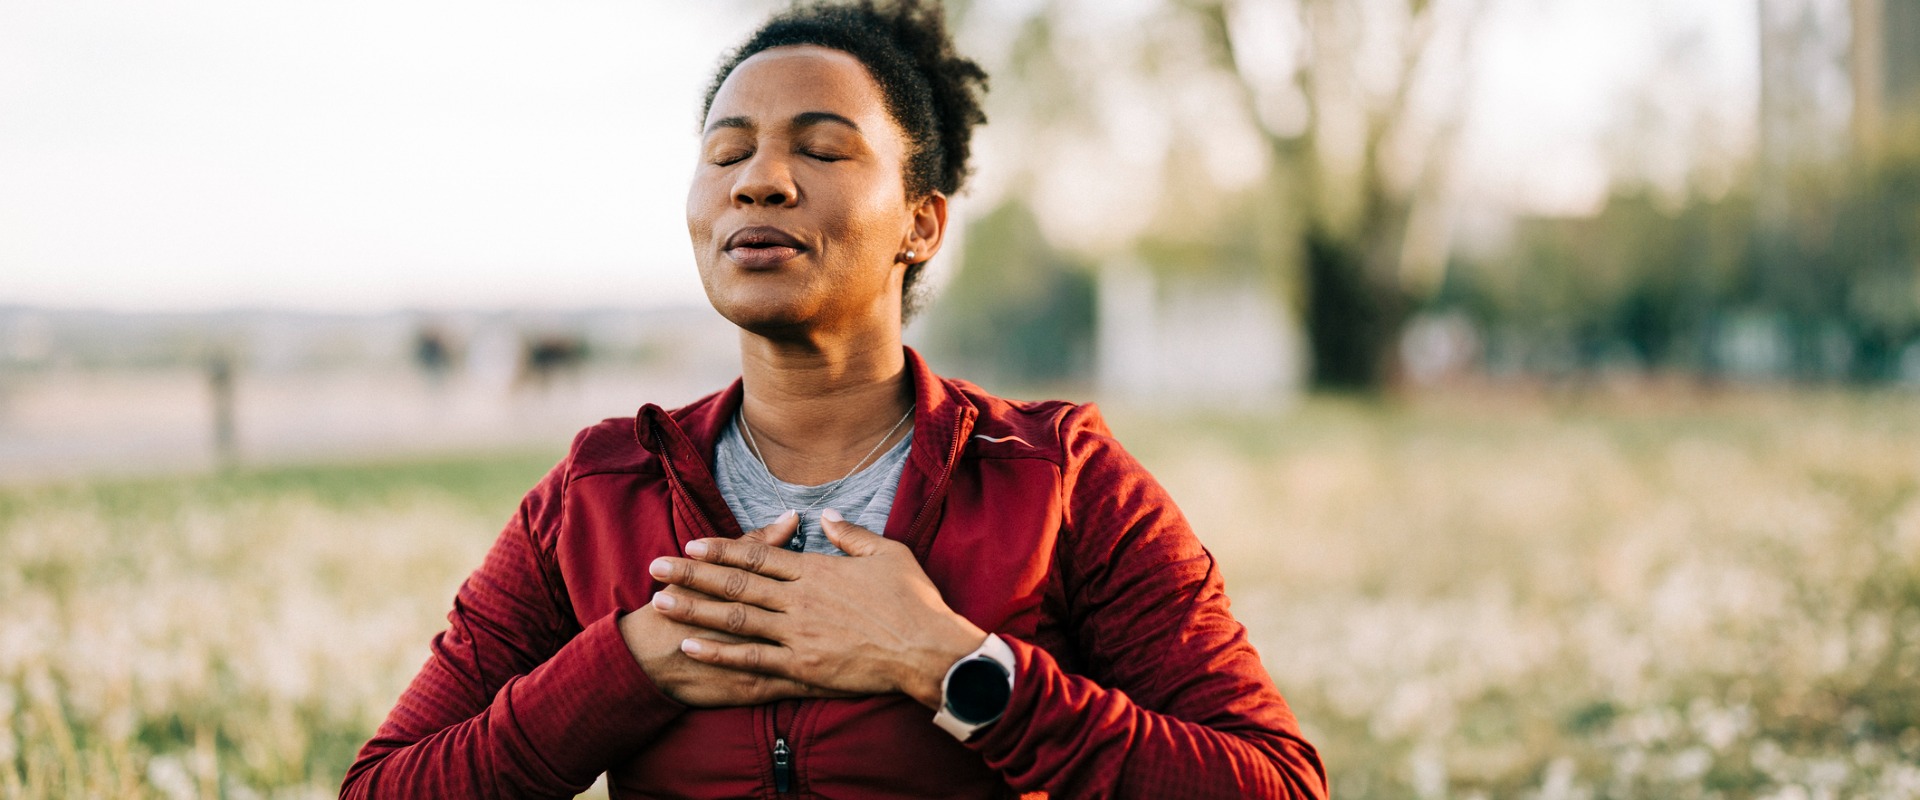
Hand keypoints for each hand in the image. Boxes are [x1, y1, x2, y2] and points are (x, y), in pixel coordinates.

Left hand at [648, 508, 987, 709]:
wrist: (928, 648)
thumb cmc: (913, 600)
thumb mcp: (888, 553)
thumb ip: (851, 534)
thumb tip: (827, 516)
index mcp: (817, 570)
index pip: (759, 555)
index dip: (722, 549)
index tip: (692, 544)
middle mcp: (799, 599)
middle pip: (736, 582)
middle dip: (692, 574)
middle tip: (656, 568)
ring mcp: (797, 634)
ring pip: (735, 617)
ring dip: (695, 608)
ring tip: (661, 603)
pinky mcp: (802, 666)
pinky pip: (752, 658)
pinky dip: (719, 652)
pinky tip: (691, 646)